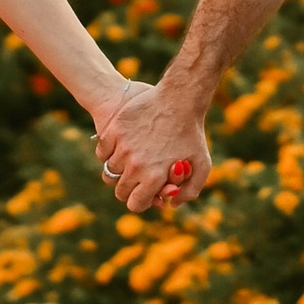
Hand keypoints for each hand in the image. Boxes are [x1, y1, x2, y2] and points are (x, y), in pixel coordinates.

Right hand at [94, 76, 212, 215]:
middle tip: (138, 176)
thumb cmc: (192, 133)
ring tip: (133, 157)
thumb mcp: (202, 165)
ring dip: (120, 168)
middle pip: (120, 190)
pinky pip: (102, 152)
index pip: (135, 204)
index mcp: (154, 177)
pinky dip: (108, 152)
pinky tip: (121, 146)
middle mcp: (136, 165)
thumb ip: (189, 192)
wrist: (179, 98)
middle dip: (129, 187)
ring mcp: (122, 147)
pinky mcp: (113, 131)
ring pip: (110, 170)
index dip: (141, 201)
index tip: (145, 192)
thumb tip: (168, 205)